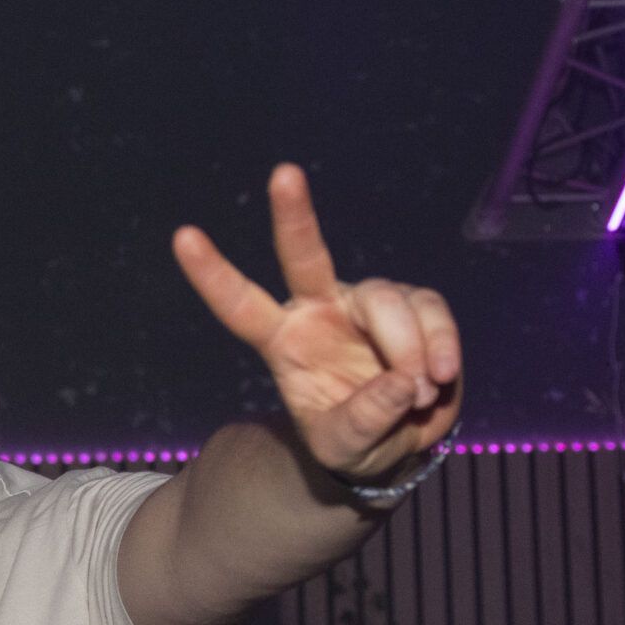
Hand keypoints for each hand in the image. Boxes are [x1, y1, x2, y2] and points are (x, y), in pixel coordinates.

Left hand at [172, 165, 461, 483]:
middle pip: (304, 256)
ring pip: (386, 302)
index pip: (241, 304)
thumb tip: (401, 384)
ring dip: (408, 351)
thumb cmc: (354, 440)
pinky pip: (431, 312)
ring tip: (419, 394)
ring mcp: (367, 302)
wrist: (398, 441)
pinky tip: (442, 378)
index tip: (183, 237)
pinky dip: (441, 346)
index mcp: (283, 340)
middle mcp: (320, 308)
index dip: (213, 273)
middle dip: (293, 215)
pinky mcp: (414, 304)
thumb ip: (364, 422)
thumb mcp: (346, 450)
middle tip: (283, 174)